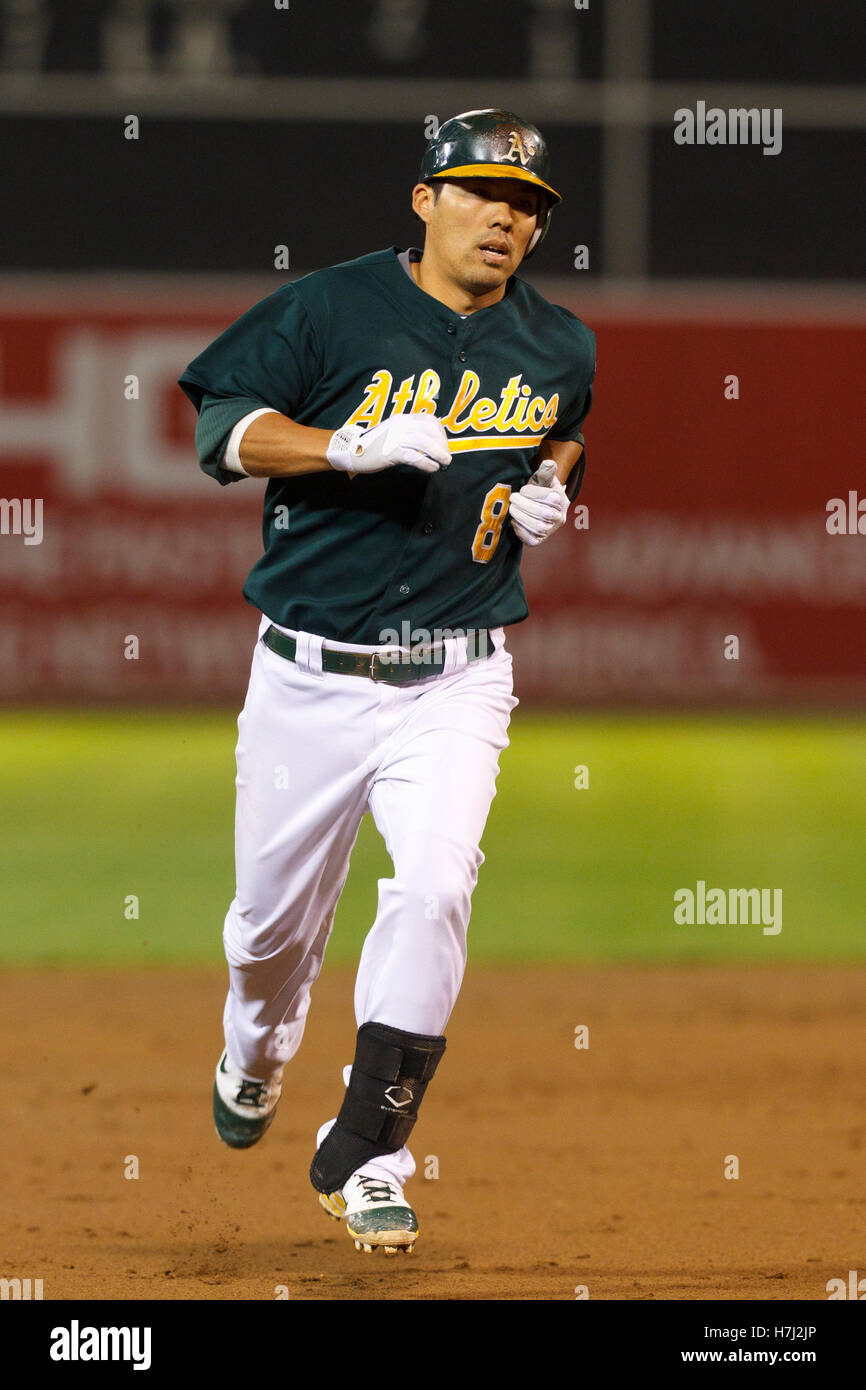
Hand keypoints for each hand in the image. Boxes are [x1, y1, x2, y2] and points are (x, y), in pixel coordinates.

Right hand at [327, 415, 451, 474]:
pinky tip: (432, 468)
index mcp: (402, 419)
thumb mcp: (392, 432)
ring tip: (444, 462)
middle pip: (430, 431)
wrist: (350, 450)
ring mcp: (396, 437)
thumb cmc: (372, 444)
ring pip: (425, 443)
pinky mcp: (391, 452)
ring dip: (439, 453)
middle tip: (446, 456)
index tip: (444, 444)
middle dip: (443, 444)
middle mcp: (401, 425)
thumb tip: (429, 443)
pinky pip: (415, 457)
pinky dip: (427, 463)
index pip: (429, 420)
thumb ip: (408, 434)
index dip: (441, 432)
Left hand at [507, 459, 568, 545]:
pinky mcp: (539, 540)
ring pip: (538, 527)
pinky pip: (531, 540)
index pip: (550, 498)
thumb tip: (548, 464)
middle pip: (544, 513)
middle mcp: (559, 518)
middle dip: (524, 505)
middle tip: (513, 498)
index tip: (523, 490)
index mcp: (561, 501)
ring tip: (512, 508)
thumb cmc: (538, 490)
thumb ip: (545, 472)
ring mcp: (550, 531)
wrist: (536, 506)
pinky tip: (515, 521)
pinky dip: (520, 530)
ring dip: (521, 516)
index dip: (533, 493)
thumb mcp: (542, 479)